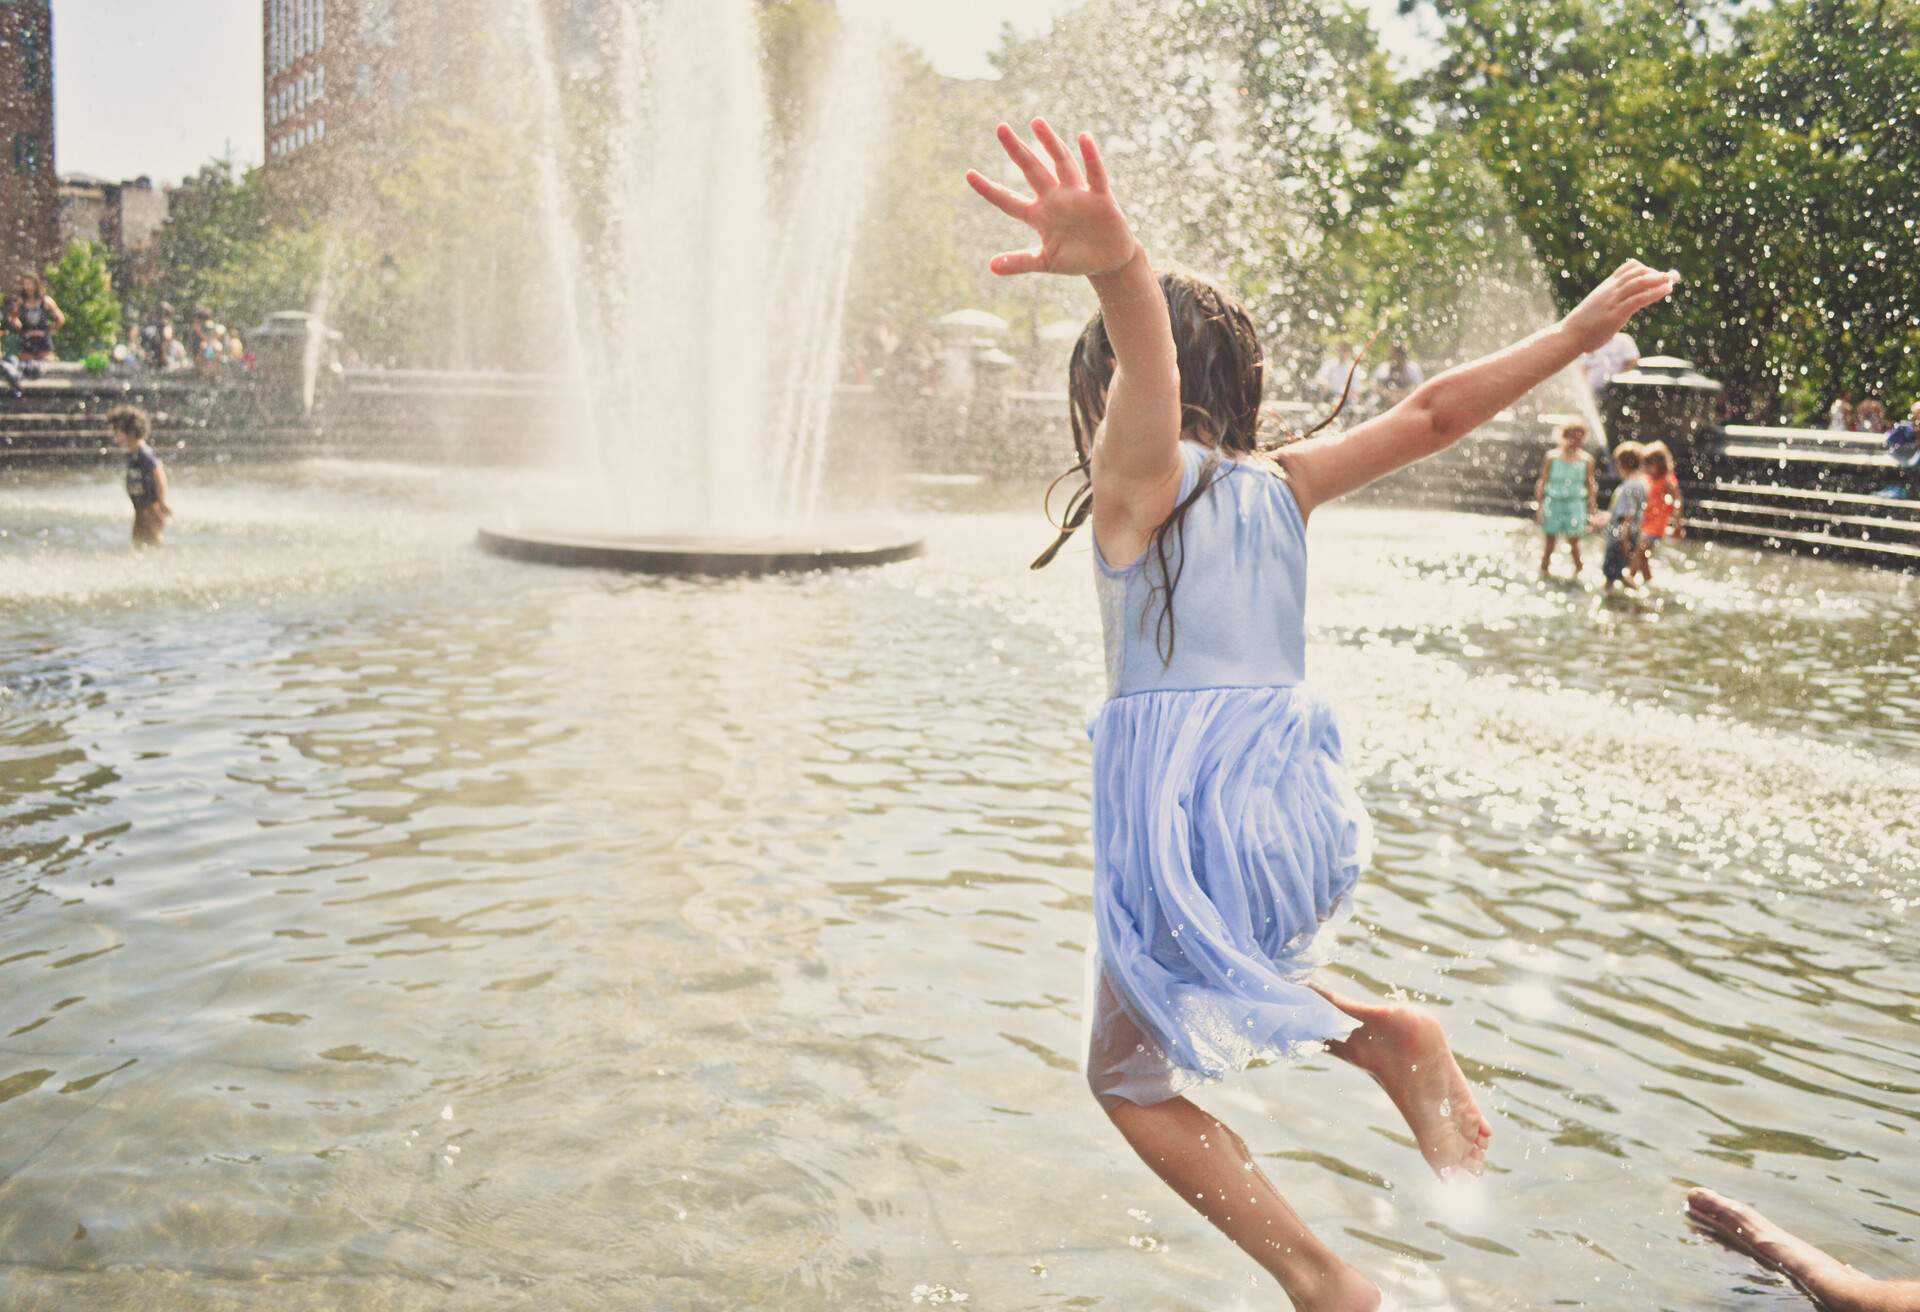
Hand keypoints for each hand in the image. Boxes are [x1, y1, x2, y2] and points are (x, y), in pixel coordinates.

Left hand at [966, 120, 1137, 277]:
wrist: (1109, 262)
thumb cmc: (1076, 259)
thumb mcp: (1045, 262)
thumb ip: (1019, 262)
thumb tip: (991, 266)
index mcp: (1038, 215)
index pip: (1008, 200)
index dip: (989, 189)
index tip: (968, 175)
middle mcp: (1055, 198)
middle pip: (1032, 169)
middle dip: (1016, 150)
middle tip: (1000, 128)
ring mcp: (1077, 195)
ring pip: (1061, 163)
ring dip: (1050, 142)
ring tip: (1036, 122)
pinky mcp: (1101, 198)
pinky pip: (1094, 174)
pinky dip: (1090, 157)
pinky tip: (1083, 137)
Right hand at [1560, 260, 1679, 353]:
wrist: (1569, 335)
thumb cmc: (1582, 325)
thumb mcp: (1596, 308)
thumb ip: (1609, 303)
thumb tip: (1619, 308)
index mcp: (1607, 287)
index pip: (1629, 267)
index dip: (1646, 268)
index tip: (1658, 275)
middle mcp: (1611, 289)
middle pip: (1638, 272)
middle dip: (1657, 273)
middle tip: (1672, 277)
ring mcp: (1613, 300)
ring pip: (1640, 282)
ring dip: (1659, 279)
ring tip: (1673, 279)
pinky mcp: (1617, 313)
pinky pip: (1639, 298)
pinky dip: (1655, 292)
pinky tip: (1666, 290)